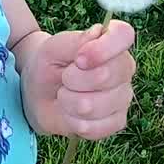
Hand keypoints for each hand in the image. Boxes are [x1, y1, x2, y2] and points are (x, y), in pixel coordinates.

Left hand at [20, 20, 136, 139]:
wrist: (39, 93)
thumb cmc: (50, 64)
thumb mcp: (54, 47)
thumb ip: (76, 40)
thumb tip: (97, 36)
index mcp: (113, 43)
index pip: (124, 35)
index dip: (102, 49)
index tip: (78, 59)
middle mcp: (124, 68)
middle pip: (105, 75)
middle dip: (73, 80)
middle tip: (64, 78)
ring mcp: (123, 97)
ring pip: (96, 105)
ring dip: (69, 102)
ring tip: (65, 96)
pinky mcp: (117, 122)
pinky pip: (96, 127)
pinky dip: (74, 122)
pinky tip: (71, 114)